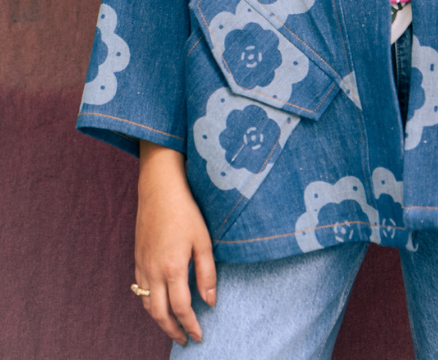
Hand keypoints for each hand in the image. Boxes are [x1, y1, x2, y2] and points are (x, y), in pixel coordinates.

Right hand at [134, 141, 216, 345]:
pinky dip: (148, 303)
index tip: (198, 336)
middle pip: (159, 314)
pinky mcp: (137, 258)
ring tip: (173, 326)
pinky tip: (158, 302)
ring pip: (146, 304)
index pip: (181, 308)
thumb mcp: (203, 240)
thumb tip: (210, 302)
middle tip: (185, 340)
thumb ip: (207, 273)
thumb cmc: (185, 211)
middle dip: (172, 330)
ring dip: (159, 320)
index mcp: (172, 268)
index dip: (190, 326)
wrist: (159, 189)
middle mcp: (153, 271)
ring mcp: (142, 265)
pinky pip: (139, 290)